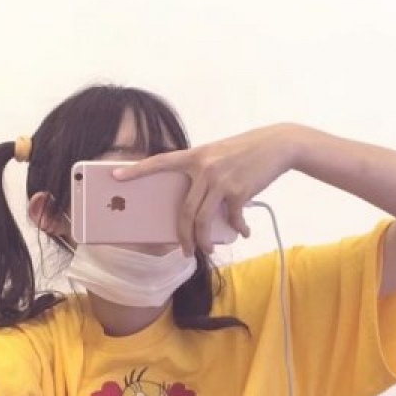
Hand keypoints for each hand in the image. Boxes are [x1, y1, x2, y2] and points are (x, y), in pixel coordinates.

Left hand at [113, 124, 296, 253]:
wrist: (280, 144)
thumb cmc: (246, 151)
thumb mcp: (218, 154)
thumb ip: (203, 174)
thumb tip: (197, 207)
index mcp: (195, 156)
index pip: (160, 162)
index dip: (137, 170)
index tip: (116, 176)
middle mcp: (203, 167)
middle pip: (184, 211)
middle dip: (184, 237)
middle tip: (185, 251)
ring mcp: (220, 180)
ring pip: (202, 220)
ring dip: (204, 241)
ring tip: (207, 251)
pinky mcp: (238, 191)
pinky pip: (231, 219)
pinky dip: (237, 229)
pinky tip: (243, 232)